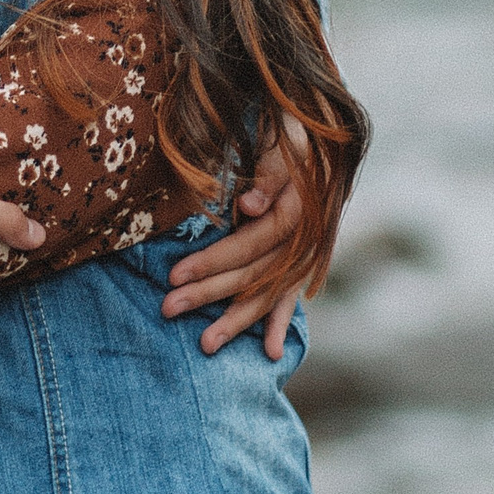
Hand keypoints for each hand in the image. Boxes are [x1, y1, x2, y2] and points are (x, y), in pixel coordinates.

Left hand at [162, 118, 306, 359]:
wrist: (325, 140)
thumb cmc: (293, 139)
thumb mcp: (283, 144)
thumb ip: (269, 176)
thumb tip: (249, 206)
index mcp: (296, 213)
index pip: (250, 244)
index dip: (213, 261)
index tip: (175, 274)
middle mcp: (304, 241)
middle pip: (254, 275)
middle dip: (210, 294)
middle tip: (168, 308)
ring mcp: (306, 257)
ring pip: (269, 295)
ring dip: (238, 322)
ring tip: (206, 345)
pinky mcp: (305, 264)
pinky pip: (291, 298)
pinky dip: (280, 324)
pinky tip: (271, 354)